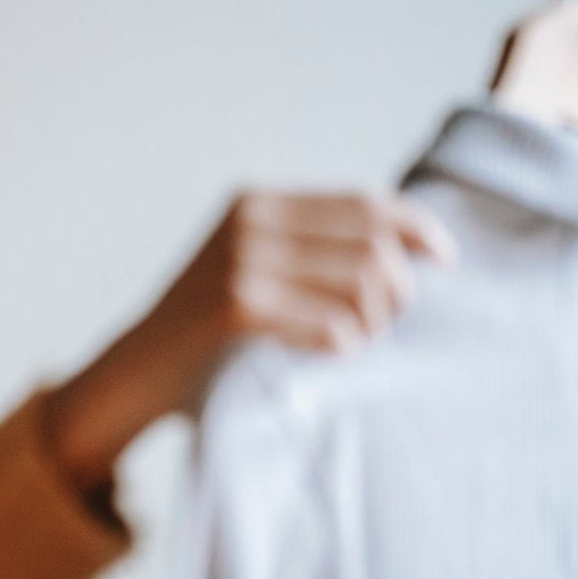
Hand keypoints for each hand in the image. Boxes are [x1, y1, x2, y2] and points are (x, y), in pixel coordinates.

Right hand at [45, 189, 457, 489]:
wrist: (133, 376)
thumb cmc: (203, 336)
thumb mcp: (253, 271)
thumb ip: (308, 250)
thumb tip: (406, 248)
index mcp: (256, 202)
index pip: (363, 202)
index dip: (416, 226)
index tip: (444, 258)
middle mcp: (249, 221)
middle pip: (372, 242)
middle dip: (396, 289)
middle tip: (382, 324)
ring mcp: (240, 261)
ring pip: (362, 282)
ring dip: (373, 322)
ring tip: (353, 342)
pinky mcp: (236, 307)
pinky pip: (332, 326)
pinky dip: (341, 346)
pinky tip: (324, 356)